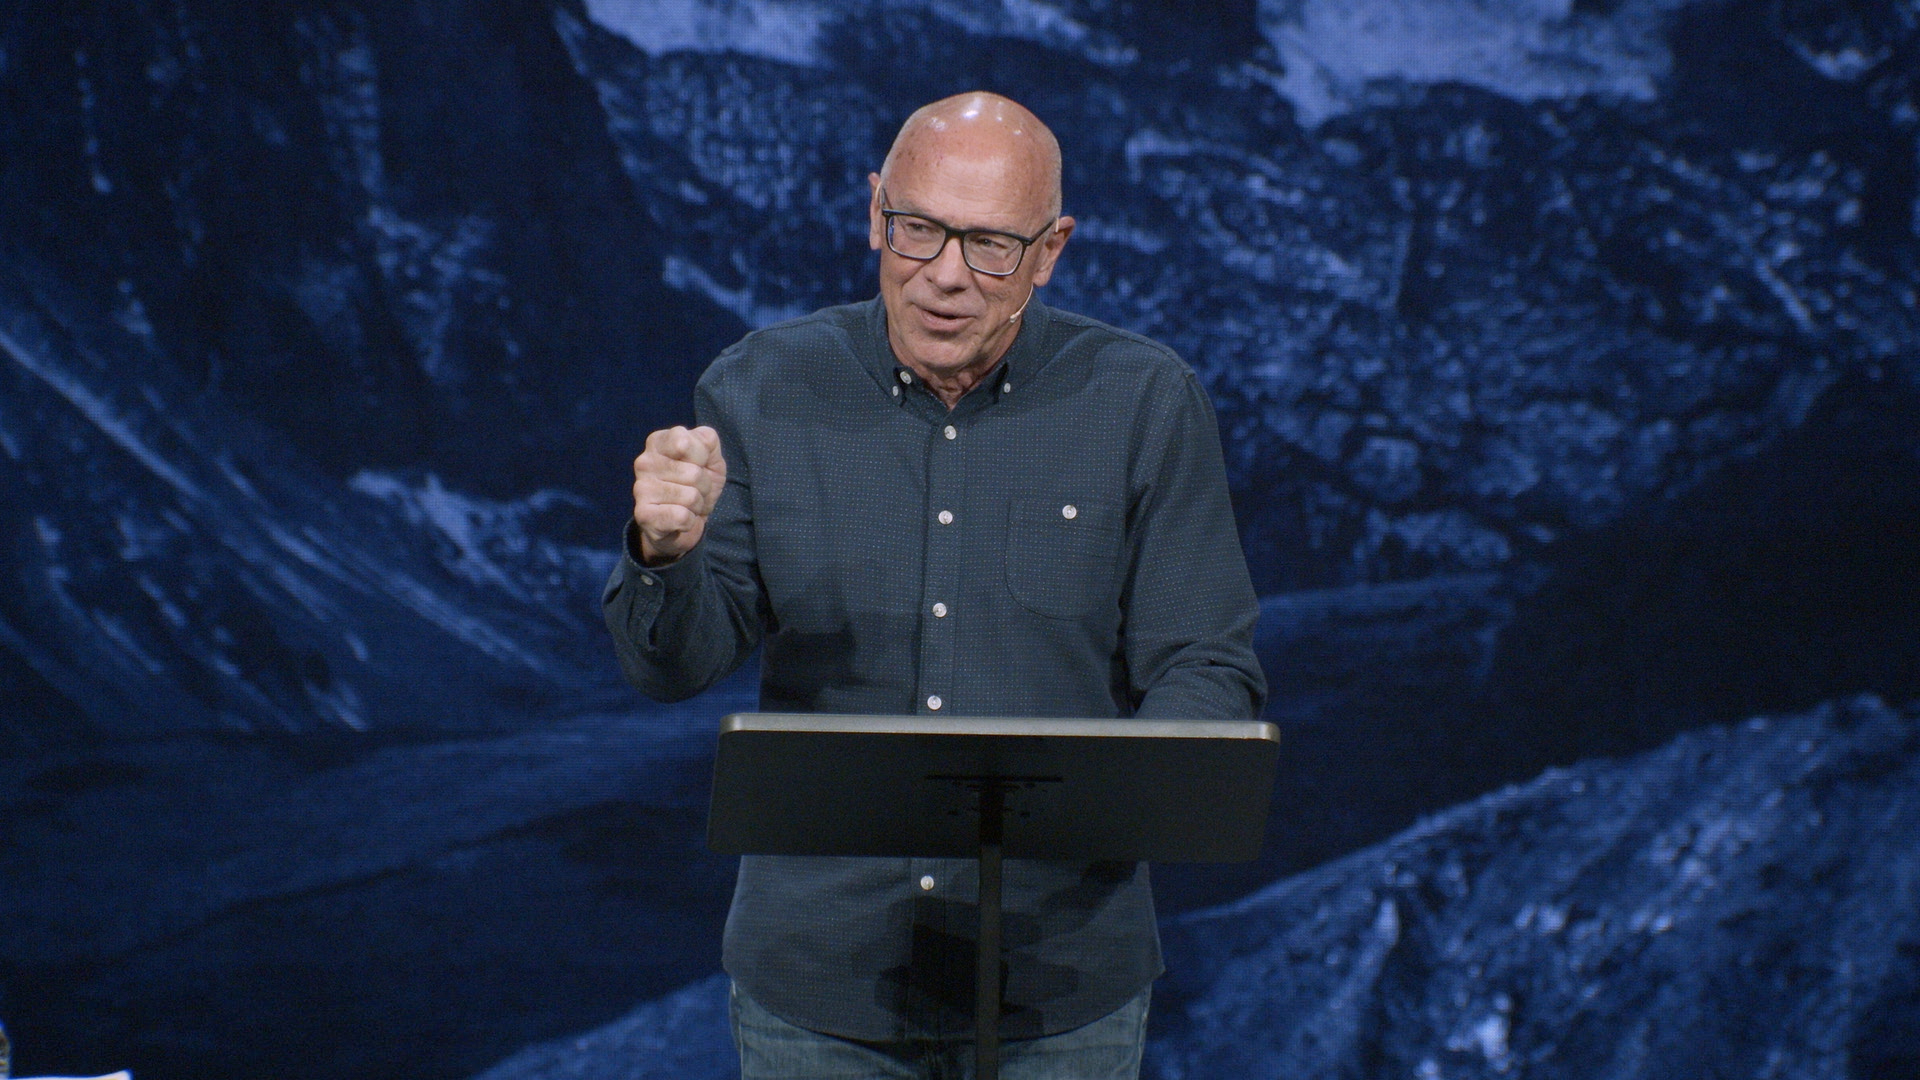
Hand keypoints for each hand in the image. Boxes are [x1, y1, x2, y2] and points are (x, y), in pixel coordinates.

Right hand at [630, 425, 726, 564]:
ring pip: (691, 497)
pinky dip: (689, 521)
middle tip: (693, 490)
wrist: (684, 521)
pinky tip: (678, 518)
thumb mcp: (710, 457)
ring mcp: (641, 488)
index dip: (702, 457)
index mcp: (658, 442)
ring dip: (696, 505)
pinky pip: (682, 517)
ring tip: (686, 504)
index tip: (697, 464)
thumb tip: (702, 440)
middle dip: (703, 486)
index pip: (684, 442)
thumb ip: (707, 441)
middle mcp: (644, 462)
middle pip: (694, 474)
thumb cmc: (697, 484)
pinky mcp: (643, 514)